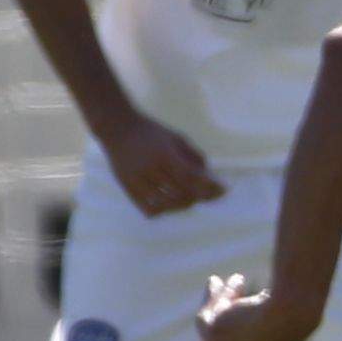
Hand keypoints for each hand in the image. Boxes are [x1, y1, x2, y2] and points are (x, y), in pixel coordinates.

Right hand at [95, 106, 225, 218]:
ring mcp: (137, 180)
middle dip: (199, 196)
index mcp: (165, 154)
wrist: (118, 129)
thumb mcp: (177, 137)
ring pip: (166, 205)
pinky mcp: (127, 188)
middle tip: (207, 194)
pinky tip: (169, 204)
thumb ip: (194, 156)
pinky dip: (163, 211)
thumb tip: (209, 177)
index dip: (209, 186)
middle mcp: (151, 169)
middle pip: (181, 193)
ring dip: (183, 205)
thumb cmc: (152, 132)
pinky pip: (148, 209)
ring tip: (189, 199)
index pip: (192, 177)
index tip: (223, 190)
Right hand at [114, 268, 317, 340]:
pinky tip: (248, 290)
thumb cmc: (286, 325)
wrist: (294, 316)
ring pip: (204, 320)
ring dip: (219, 298)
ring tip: (238, 281)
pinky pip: (212, 307)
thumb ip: (229, 313)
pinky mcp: (210, 331)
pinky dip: (226, 295)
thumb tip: (213, 282)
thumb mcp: (256, 330)